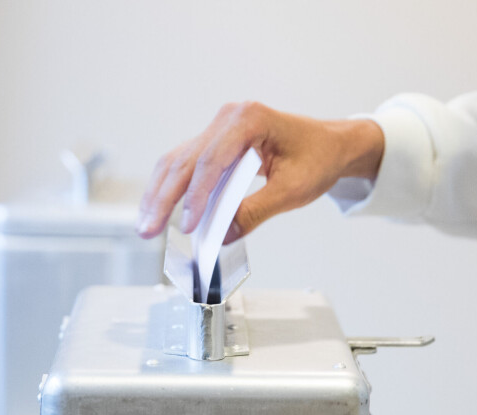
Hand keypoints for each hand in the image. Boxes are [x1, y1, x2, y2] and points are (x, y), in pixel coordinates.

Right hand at [136, 101, 383, 241]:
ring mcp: (219, 128)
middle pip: (186, 160)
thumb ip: (256, 212)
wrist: (330, 144)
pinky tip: (157, 210)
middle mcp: (228, 118)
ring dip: (160, 195)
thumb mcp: (292, 190)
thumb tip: (222, 236)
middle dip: (165, 198)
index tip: (188, 226)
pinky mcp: (215, 142)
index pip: (212, 161)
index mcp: (249, 119)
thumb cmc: (318, 158)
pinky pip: (186, 164)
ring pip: (178, 162)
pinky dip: (171, 189)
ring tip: (146, 226)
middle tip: (149, 230)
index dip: (196, 196)